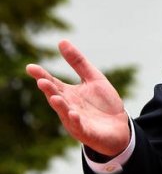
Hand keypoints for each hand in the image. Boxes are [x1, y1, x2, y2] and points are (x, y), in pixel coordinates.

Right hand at [26, 40, 130, 156]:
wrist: (120, 127)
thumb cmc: (104, 103)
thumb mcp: (94, 78)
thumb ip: (78, 62)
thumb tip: (61, 41)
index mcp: (69, 94)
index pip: (53, 83)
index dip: (42, 75)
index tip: (30, 67)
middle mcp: (68, 107)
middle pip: (56, 97)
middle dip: (49, 90)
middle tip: (42, 81)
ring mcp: (76, 121)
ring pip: (65, 113)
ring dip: (60, 106)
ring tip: (55, 97)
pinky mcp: (87, 132)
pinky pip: (80, 127)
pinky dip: (76, 121)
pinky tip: (74, 114)